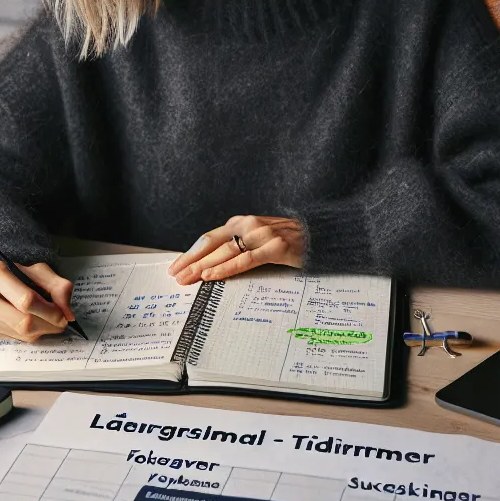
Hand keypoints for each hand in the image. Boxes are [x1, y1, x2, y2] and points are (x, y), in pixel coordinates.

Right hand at [0, 261, 76, 341]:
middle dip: (49, 325)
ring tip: (47, 321)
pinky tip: (30, 322)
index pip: (26, 300)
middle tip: (60, 322)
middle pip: (24, 323)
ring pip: (20, 334)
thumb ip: (57, 286)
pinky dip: (28, 333)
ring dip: (41, 331)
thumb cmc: (12, 272)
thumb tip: (68, 314)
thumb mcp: (36, 269)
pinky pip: (13, 338)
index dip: (50, 311)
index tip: (63, 314)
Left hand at [167, 215, 305, 284]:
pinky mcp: (276, 248)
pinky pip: (245, 260)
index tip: (176, 265)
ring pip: (225, 252)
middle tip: (175, 276)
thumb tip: (212, 265)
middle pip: (212, 244)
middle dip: (191, 261)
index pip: (209, 238)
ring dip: (202, 266)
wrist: (323, 236)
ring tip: (188, 278)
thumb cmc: (290, 240)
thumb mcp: (260, 238)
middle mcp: (249, 225)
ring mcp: (263, 235)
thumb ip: (240, 245)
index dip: (191, 252)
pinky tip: (211, 276)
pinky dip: (225, 268)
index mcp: (242, 222)